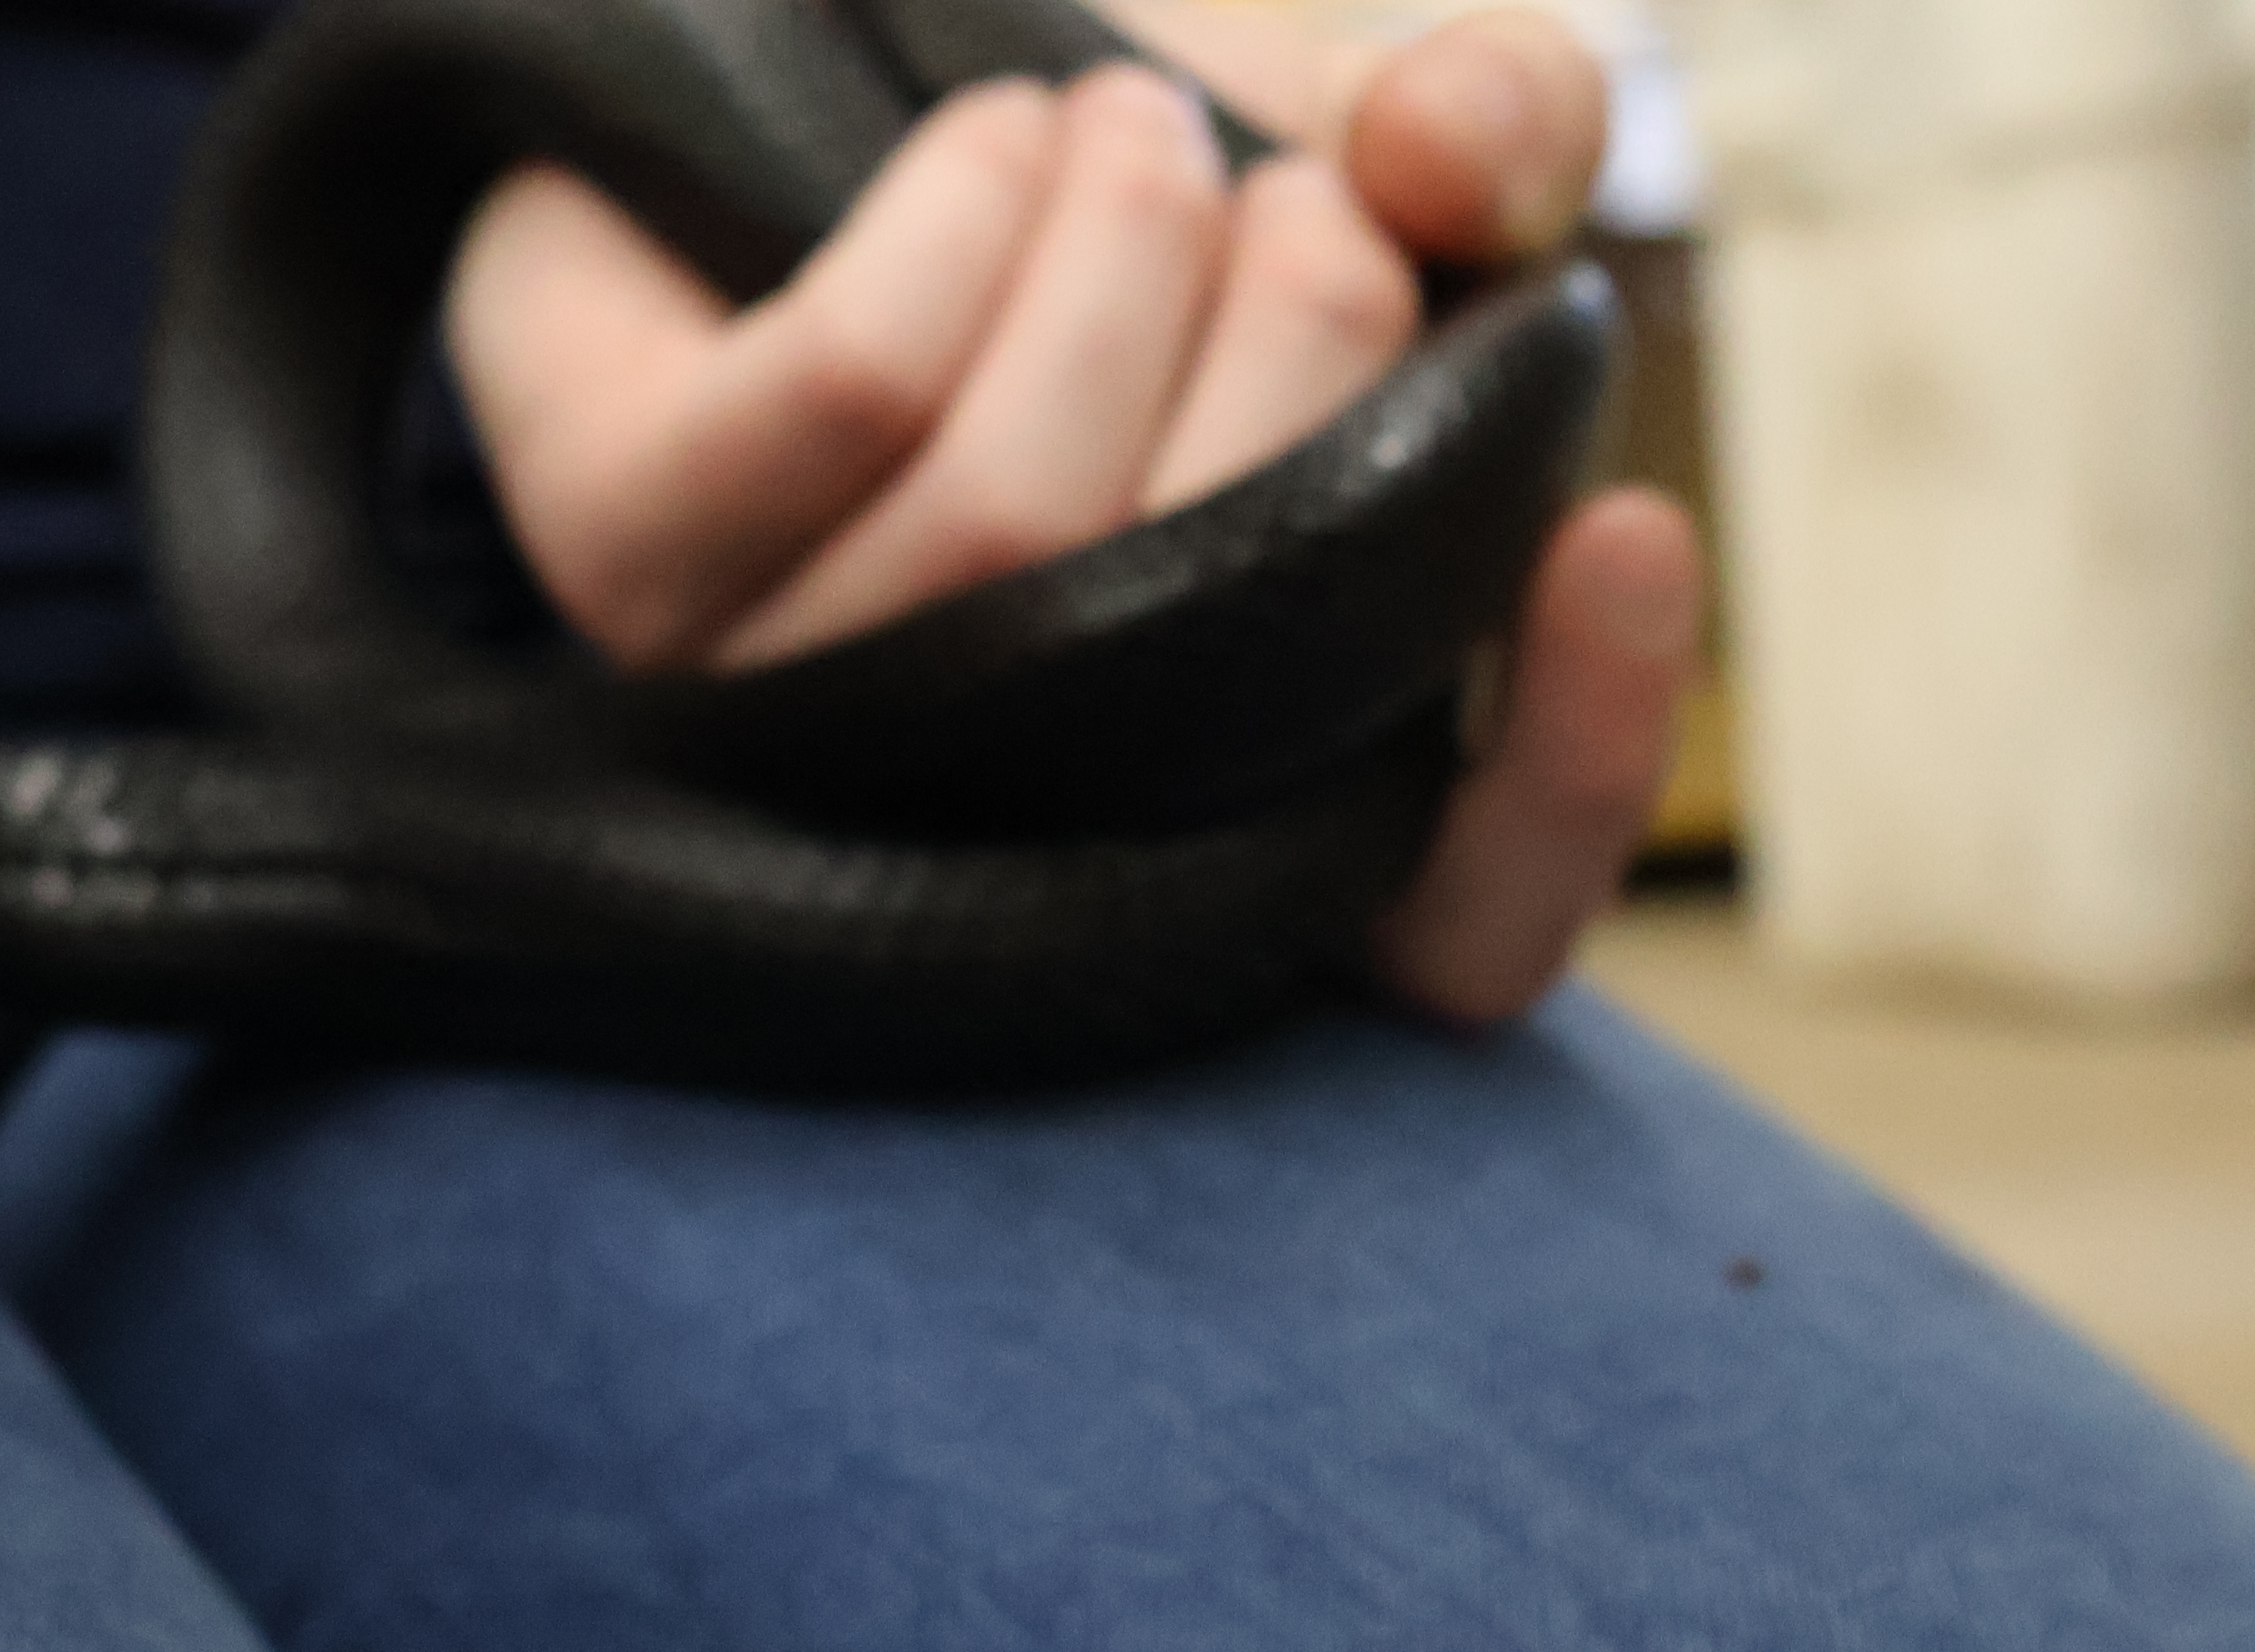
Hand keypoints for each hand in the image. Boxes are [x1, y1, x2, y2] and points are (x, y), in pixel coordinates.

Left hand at [444, 4, 1700, 1021]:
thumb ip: (1486, 141)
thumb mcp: (1346, 159)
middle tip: (1288, 191)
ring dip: (1124, 252)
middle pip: (1226, 651)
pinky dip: (962, 225)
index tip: (1625, 531)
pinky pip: (845, 396)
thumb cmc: (1085, 220)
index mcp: (1214, 796)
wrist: (750, 117)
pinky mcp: (629, 557)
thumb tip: (1465, 153)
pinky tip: (994, 148)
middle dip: (1314, 335)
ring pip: (1016, 517)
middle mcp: (1003, 818)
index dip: (1568, 770)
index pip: (1446, 932)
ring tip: (1126, 130)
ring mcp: (791, 714)